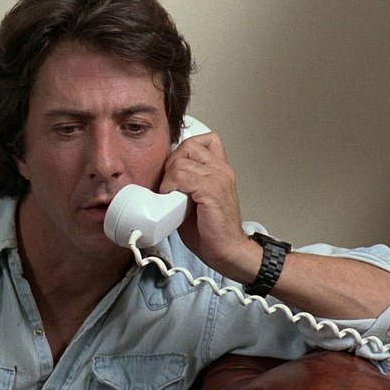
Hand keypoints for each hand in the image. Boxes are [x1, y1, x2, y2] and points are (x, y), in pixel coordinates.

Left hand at [159, 132, 261, 282]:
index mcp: (220, 169)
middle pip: (188, 145)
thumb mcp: (197, 198)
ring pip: (181, 161)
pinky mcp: (211, 191)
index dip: (183, 150)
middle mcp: (222, 170)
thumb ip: (186, 181)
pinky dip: (170, 186)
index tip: (175, 170)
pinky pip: (182, 176)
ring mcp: (218, 178)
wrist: (227, 250)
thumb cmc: (211, 230)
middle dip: (172, 163)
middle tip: (170, 184)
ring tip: (170, 194)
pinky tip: (172, 199)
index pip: (203, 139)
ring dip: (168, 178)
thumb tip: (162, 175)